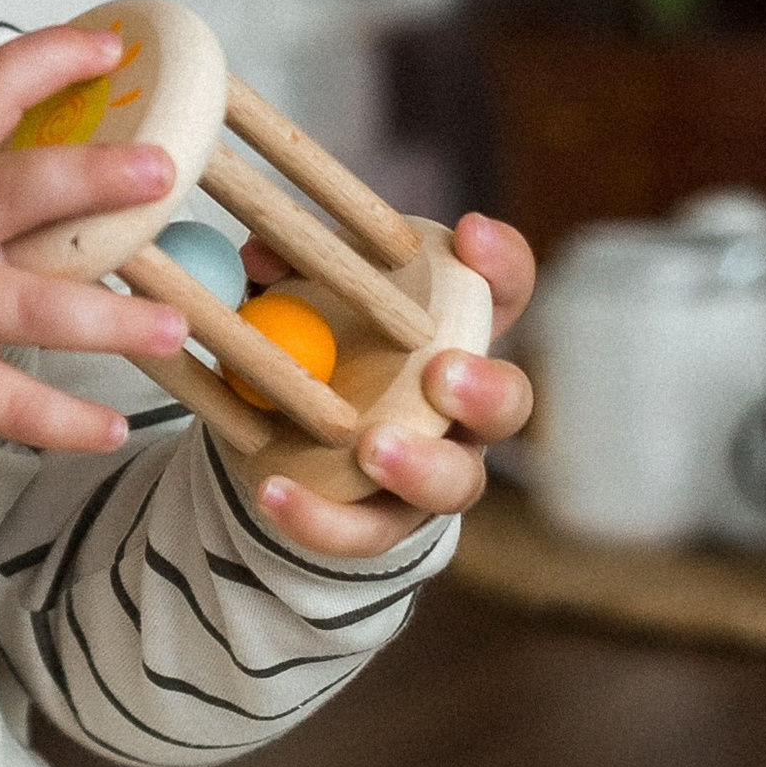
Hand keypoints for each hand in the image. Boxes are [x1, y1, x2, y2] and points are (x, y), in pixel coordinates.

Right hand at [0, 27, 186, 455]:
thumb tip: (89, 139)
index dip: (46, 63)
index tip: (111, 49)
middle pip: (10, 193)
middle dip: (87, 179)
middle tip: (159, 172)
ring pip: (29, 310)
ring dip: (108, 322)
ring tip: (173, 327)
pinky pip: (4, 403)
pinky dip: (60, 423)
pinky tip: (112, 430)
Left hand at [240, 210, 536, 564]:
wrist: (278, 447)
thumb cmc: (314, 352)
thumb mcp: (298, 305)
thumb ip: (285, 275)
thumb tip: (256, 252)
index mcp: (454, 336)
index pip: (503, 294)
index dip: (499, 264)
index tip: (468, 233)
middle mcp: (462, 411)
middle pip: (509, 405)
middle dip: (485, 389)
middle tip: (443, 372)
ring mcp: (433, 473)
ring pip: (457, 484)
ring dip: (423, 466)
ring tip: (374, 448)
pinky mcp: (382, 525)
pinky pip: (363, 532)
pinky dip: (320, 518)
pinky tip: (273, 492)